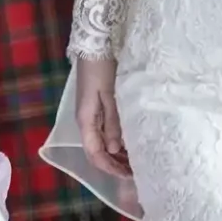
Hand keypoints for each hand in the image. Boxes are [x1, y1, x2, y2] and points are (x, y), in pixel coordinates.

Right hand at [75, 55, 129, 178]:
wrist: (94, 43)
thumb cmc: (101, 68)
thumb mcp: (110, 95)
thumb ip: (113, 122)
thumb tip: (116, 149)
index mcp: (86, 120)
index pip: (95, 154)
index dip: (110, 168)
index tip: (129, 176)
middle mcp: (85, 120)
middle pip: (97, 151)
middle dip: (114, 164)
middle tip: (136, 173)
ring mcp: (90, 114)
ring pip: (101, 142)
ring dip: (115, 154)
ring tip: (134, 161)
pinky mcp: (96, 107)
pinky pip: (104, 131)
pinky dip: (115, 141)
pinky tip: (128, 142)